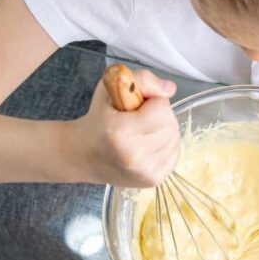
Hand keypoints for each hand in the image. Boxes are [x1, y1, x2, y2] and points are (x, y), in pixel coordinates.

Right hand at [67, 69, 179, 187]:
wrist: (83, 155)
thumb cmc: (98, 120)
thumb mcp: (110, 88)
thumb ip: (142, 79)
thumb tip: (169, 88)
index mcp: (120, 132)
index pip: (161, 108)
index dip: (151, 102)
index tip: (135, 107)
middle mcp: (133, 156)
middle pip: (171, 123)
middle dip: (159, 116)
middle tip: (139, 119)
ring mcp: (145, 171)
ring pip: (175, 138)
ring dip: (163, 130)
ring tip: (142, 132)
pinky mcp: (153, 180)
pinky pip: (175, 153)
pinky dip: (165, 145)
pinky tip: (147, 144)